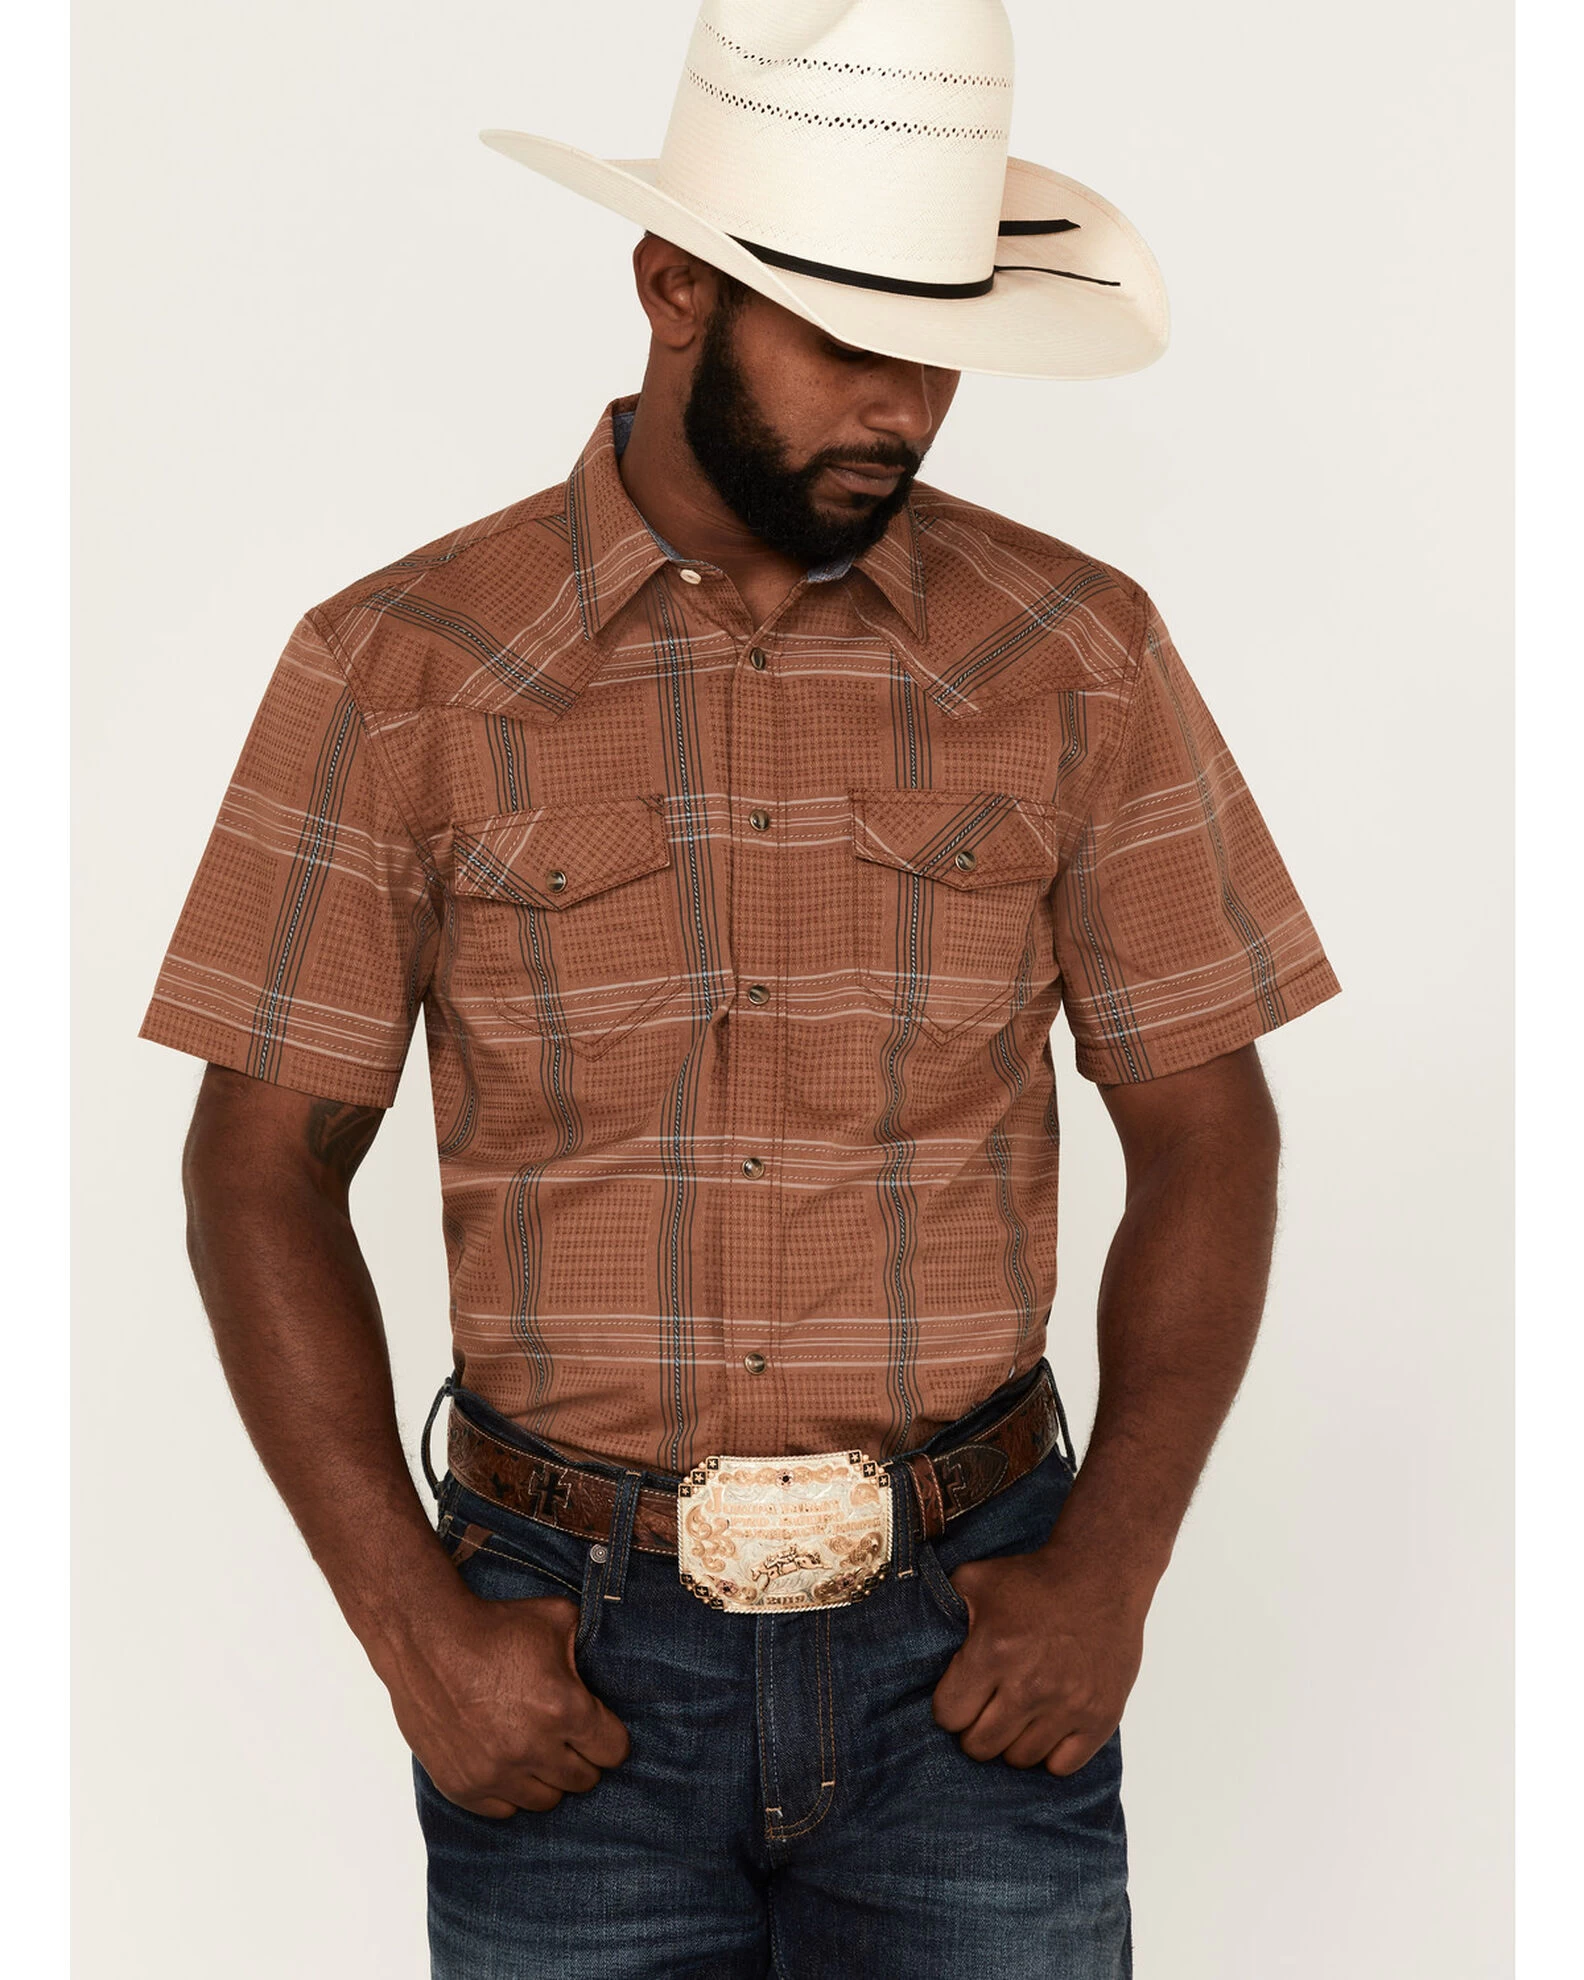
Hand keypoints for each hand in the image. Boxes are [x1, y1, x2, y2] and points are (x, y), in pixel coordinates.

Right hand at [384, 1585, 630, 1816]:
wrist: (427, 1639)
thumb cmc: (493, 1626)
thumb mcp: (557, 1618)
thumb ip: (589, 1646)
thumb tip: (608, 1662)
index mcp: (563, 1709)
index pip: (614, 1751)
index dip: (608, 1737)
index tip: (596, 1727)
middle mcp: (532, 1749)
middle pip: (583, 1780)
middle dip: (579, 1756)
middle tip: (563, 1736)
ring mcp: (495, 1773)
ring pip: (544, 1801)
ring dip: (545, 1777)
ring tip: (534, 1749)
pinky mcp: (463, 1786)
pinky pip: (504, 1809)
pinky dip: (508, 1790)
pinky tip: (504, 1761)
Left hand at [930, 1545, 1146, 1775]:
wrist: (1100, 1574)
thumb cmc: (1033, 1579)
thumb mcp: (975, 1579)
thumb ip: (940, 1610)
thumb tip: (911, 1643)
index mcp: (993, 1650)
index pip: (949, 1716)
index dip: (950, 1707)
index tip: (962, 1693)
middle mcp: (1030, 1684)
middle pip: (980, 1747)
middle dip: (976, 1729)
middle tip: (988, 1707)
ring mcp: (1069, 1704)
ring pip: (1020, 1759)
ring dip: (1013, 1741)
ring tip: (1019, 1713)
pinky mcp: (1101, 1717)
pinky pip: (1062, 1766)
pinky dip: (1052, 1752)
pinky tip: (1048, 1724)